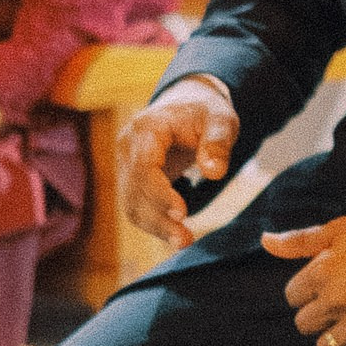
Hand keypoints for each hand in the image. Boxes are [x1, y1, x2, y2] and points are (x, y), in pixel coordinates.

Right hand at [120, 77, 240, 245]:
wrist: (186, 105)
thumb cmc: (204, 111)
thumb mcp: (221, 119)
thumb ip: (218, 142)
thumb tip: (214, 173)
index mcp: (147, 128)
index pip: (144, 166)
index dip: (159, 193)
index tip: (182, 213)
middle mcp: (127, 146)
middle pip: (134, 190)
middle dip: (158, 218)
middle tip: (185, 239)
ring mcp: (125, 163)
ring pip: (131, 203)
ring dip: (154, 226)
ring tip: (183, 241)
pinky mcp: (130, 178)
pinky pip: (136, 205)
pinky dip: (153, 222)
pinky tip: (174, 233)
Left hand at [262, 216, 345, 345]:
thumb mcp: (345, 229)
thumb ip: (303, 240)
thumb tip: (266, 241)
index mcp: (324, 271)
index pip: (292, 296)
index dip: (307, 289)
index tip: (324, 284)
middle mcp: (336, 300)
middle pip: (304, 324)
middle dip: (317, 314)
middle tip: (338, 302)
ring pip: (325, 345)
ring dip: (335, 334)